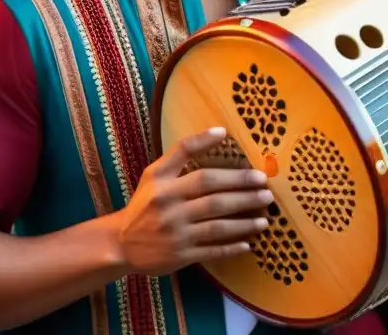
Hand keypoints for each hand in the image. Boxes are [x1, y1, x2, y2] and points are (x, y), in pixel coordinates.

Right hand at [116, 127, 272, 275]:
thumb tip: (220, 131)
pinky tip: (249, 243)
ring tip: (266, 217)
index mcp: (163, 186)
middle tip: (265, 188)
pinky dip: (232, 248)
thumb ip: (182, 153)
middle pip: (213, 198)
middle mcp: (169, 208)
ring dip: (244, 222)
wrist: (121, 244)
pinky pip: (212, 251)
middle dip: (243, 192)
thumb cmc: (145, 203)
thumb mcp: (154, 175)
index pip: (191, 164)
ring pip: (217, 226)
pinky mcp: (180, 256)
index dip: (207, 146)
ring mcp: (176, 234)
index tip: (230, 137)